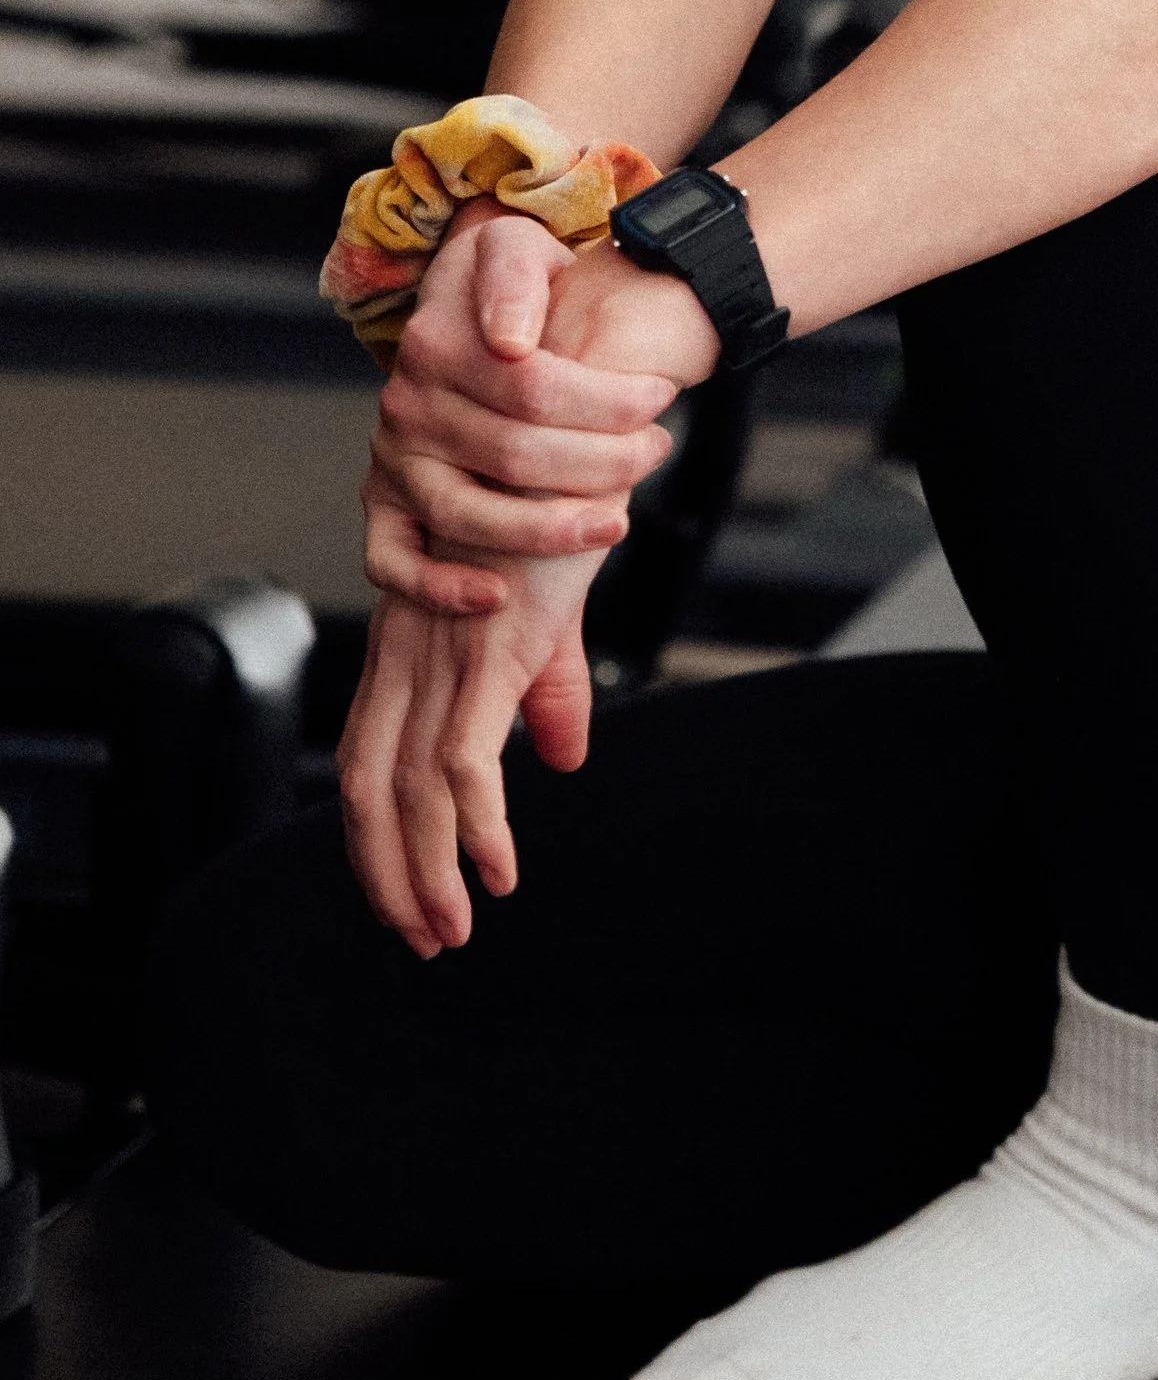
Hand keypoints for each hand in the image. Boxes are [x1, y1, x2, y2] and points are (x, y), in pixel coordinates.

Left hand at [338, 553, 604, 953]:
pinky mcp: (485, 652)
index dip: (372, 838)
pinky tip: (499, 869)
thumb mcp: (548, 619)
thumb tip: (561, 761)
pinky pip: (462, 762)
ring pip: (405, 791)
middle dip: (385, 874)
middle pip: (364, 788)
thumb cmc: (558, 515)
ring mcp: (441, 653)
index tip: (404, 899)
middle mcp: (408, 654)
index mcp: (410, 646)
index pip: (364, 761)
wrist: (572, 441)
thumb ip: (546, 688)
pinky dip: (476, 826)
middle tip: (423, 938)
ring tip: (454, 928)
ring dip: (425, 871)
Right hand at [366, 217, 685, 613]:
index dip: (607, 399)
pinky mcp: (384, 505)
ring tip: (616, 522)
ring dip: (547, 530)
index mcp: (437, 342)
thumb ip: (515, 276)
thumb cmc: (507, 285)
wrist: (466, 310)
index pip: (533, 387)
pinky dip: (439, 585)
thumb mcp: (514, 247)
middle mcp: (406, 404)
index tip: (660, 395)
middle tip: (657, 450)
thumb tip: (511, 340)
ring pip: (465, 513)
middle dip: (602, 461)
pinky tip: (496, 596)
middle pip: (513, 454)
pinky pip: (391, 562)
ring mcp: (392, 459)